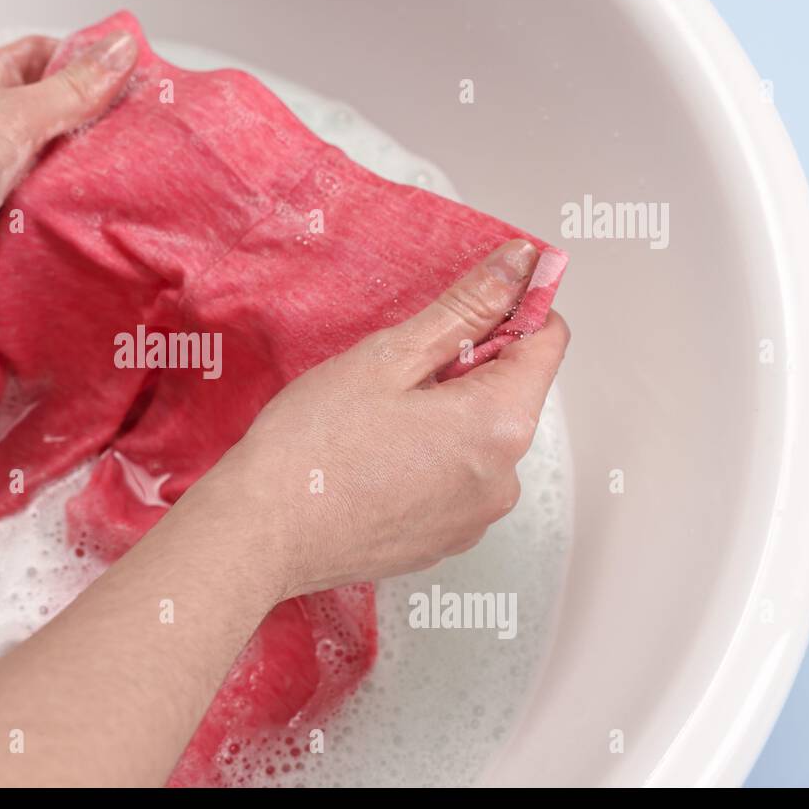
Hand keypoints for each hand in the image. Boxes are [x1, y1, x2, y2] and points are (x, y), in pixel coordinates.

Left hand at [0, 30, 138, 319]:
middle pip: (60, 129)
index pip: (46, 63)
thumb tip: (121, 50)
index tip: (142, 82)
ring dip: (88, 194)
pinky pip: (47, 238)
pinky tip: (112, 238)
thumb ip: (71, 91)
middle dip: (101, 138)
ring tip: (146, 193)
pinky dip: (70, 240)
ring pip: (58, 187)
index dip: (91, 67)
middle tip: (156, 144)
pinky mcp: (0, 244)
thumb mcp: (8, 114)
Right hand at [190, 239, 569, 599]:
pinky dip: (427, 462)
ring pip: (479, 440)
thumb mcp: (388, 356)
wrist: (261, 534)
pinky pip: (454, 483)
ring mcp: (474, 519)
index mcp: (498, 425)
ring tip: (375, 424)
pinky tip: (372, 462)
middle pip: (510, 394)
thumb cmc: (312, 446)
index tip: (461, 308)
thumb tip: (519, 266)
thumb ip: (465, 307)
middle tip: (393, 373)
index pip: (547, 341)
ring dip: (444, 418)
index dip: (508, 312)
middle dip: (464, 370)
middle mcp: (503, 480)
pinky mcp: (443, 542)